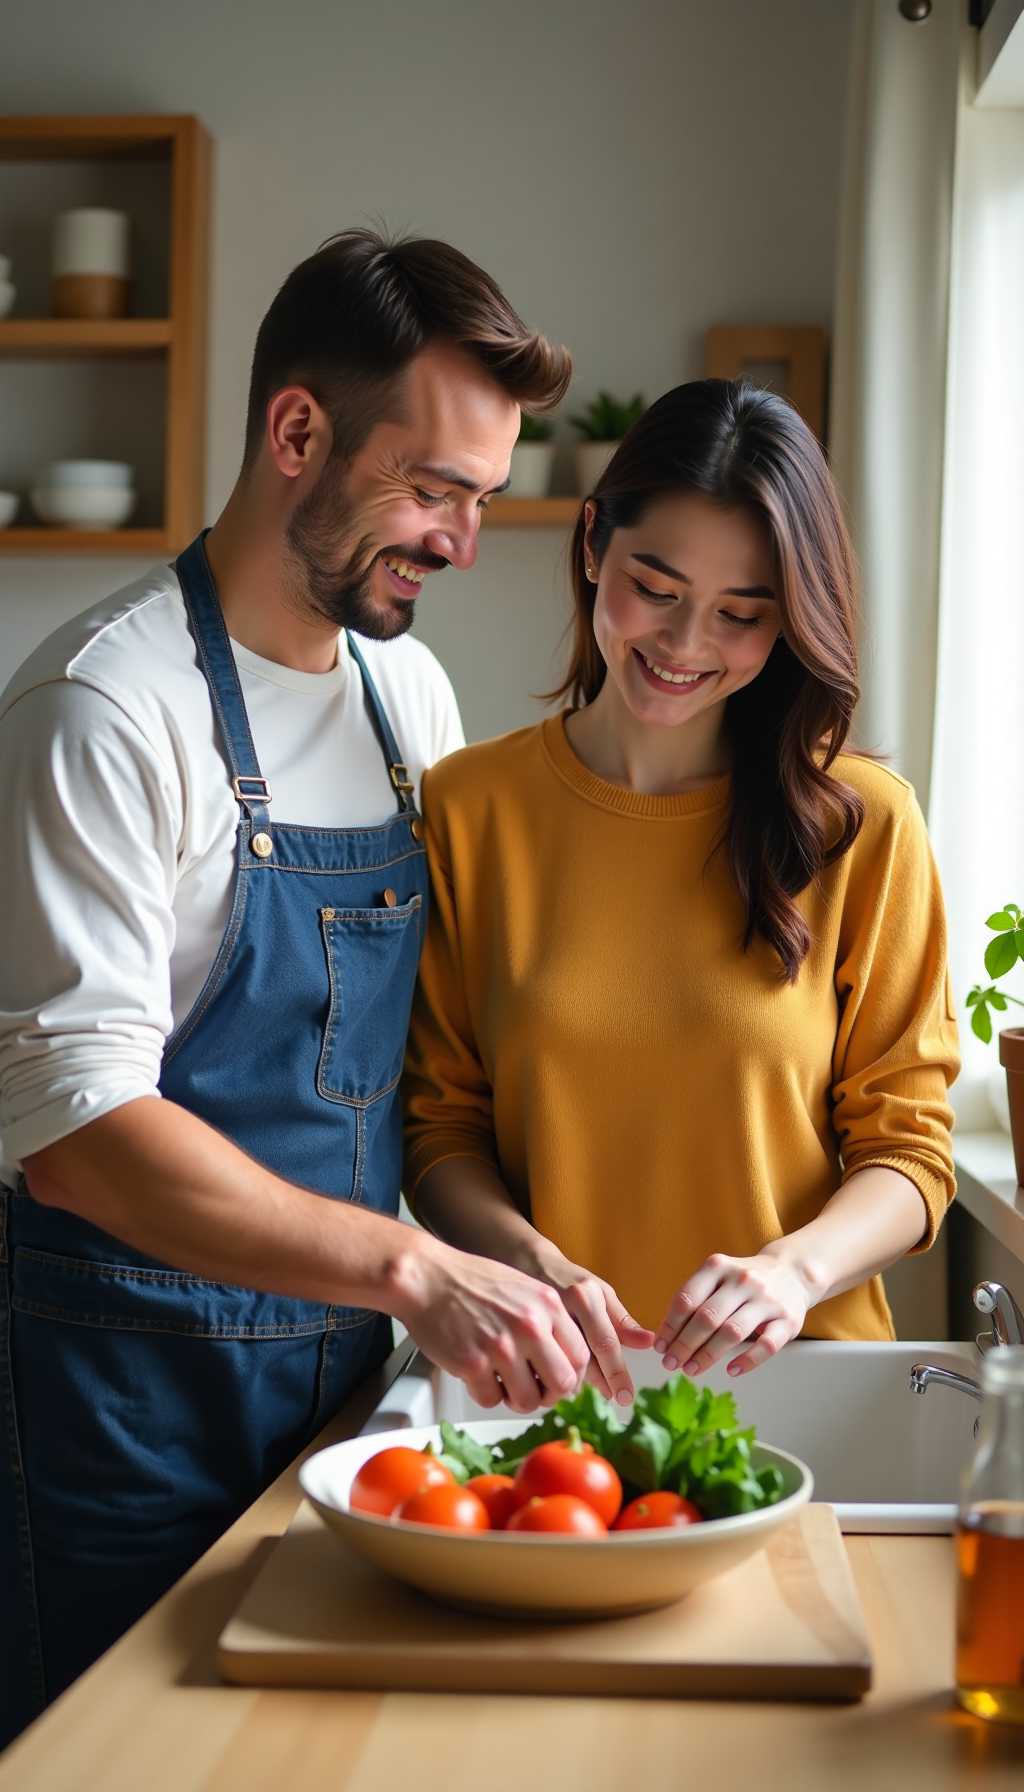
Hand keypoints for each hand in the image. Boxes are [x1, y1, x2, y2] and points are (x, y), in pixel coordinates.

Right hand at [388, 1233, 591, 1412]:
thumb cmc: (471, 1282)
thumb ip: (549, 1320)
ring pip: (528, 1401)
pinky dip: (485, 1394)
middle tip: (534, 1390)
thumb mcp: (525, 1289)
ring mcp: (502, 1346)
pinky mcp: (473, 1364)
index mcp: (548, 1305)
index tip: (557, 1379)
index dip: (570, 1375)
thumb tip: (567, 1359)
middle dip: (548, 1395)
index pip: (580, 1357)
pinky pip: (491, 1400)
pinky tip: (478, 1375)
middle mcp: (530, 1325)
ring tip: (503, 1384)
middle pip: (562, 1384)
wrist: (428, 1276)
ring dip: (516, 1400)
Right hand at [530, 1245, 655, 1405]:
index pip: (605, 1342)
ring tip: (591, 1393)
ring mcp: (538, 1316)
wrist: (529, 1264)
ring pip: (561, 1359)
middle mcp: (563, 1305)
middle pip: (583, 1356)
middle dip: (601, 1382)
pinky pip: (541, 1357)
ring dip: (576, 1382)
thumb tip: (649, 1342)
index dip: (616, 1373)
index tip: (626, 1397)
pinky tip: (562, 1382)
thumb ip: (621, 1321)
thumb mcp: (600, 1293)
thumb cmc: (571, 1281)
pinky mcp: (522, 1326)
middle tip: (614, 1398)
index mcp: (585, 1297)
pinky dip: (554, 1372)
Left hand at [653, 1246, 813, 1378]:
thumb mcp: (718, 1277)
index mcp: (718, 1267)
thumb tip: (666, 1337)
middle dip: (684, 1345)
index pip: (687, 1298)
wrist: (792, 1272)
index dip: (670, 1326)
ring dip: (708, 1355)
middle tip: (671, 1364)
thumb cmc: (743, 1282)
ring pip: (732, 1332)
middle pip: (707, 1318)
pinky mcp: (787, 1320)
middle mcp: (742, 1280)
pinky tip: (730, 1370)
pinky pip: (766, 1346)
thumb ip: (695, 1299)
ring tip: (691, 1370)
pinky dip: (747, 1361)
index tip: (660, 1347)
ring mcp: (766, 1300)